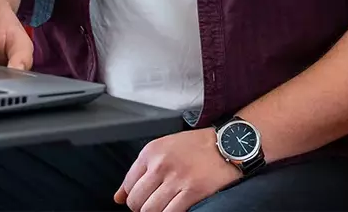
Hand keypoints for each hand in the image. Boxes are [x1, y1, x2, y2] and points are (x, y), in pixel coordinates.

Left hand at [114, 129, 241, 211]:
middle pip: (136, 201)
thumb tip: (119, 197)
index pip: (128, 184)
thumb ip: (140, 171)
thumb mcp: (163, 148)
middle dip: (142, 207)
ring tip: (166, 206)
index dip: (133, 196)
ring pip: (150, 210)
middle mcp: (160, 165)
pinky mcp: (192, 191)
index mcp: (151, 152)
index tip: (141, 198)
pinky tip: (177, 208)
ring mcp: (176, 179)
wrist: (228, 144)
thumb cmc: (197, 146)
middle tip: (154, 204)